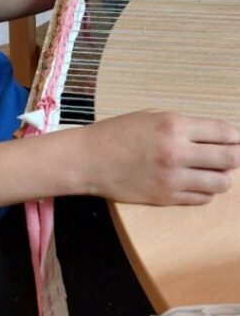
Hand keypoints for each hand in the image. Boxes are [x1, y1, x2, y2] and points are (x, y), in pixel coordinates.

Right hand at [82, 111, 239, 205]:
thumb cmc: (118, 133)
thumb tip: (219, 135)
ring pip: (220, 182)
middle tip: (234, 155)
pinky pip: (202, 199)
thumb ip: (185, 125)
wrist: (89, 159)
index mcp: (174, 126)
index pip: (225, 132)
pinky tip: (197, 182)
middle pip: (230, 158)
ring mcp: (172, 178)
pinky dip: (206, 191)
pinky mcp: (166, 198)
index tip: (236, 139)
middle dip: (236, 156)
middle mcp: (177, 152)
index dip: (236, 136)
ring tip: (214, 170)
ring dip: (223, 176)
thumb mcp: (153, 117)